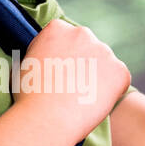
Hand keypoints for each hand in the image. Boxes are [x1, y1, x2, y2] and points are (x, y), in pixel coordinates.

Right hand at [15, 19, 130, 143]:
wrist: (46, 117)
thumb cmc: (29, 97)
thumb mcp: (24, 65)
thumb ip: (40, 56)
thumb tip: (43, 61)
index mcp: (58, 28)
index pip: (66, 38)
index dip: (63, 58)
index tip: (58, 74)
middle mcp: (83, 33)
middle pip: (88, 48)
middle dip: (83, 65)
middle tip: (71, 89)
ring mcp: (104, 51)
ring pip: (105, 64)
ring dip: (97, 78)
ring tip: (80, 100)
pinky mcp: (120, 71)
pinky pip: (119, 80)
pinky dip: (112, 92)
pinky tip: (94, 104)